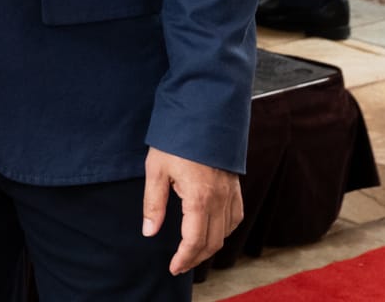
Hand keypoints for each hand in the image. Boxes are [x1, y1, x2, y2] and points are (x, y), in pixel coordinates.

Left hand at [143, 148, 242, 274]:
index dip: (184, 259)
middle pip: (213, 242)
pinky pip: (235, 218)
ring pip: (226, 233)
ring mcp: (230, 194)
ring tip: (192, 252)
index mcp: (199, 198)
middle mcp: (219, 200)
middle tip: (180, 265)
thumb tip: (149, 232)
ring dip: (210, 247)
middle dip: (196, 258)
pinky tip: (213, 231)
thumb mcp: (156, 170)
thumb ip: (153, 204)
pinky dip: (225, 230)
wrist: (202, 115)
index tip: (174, 268)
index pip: (194, 241)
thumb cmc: (176, 140)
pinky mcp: (235, 187)